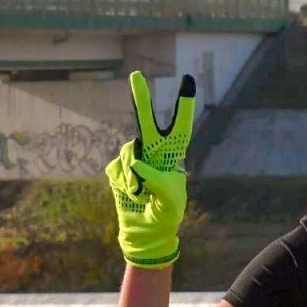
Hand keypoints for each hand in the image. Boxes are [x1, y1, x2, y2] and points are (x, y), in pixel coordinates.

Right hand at [104, 71, 196, 268]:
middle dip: (141, 98)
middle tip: (136, 74)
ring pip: (129, 152)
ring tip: (142, 194)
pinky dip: (124, 183)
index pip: (180, 127)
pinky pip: (117, 169)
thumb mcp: (171, 202)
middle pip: (146, 121)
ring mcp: (134, 160)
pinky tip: (132, 195)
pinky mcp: (117, 170)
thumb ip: (158, 182)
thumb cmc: (166, 215)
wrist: (145, 232)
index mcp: (173, 156)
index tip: (188, 79)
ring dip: (134, 174)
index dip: (183, 105)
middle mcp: (153, 152)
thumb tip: (138, 163)